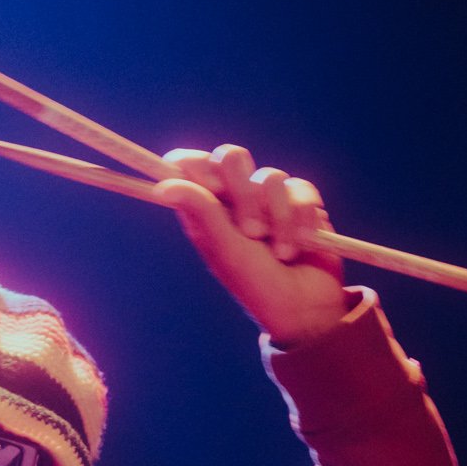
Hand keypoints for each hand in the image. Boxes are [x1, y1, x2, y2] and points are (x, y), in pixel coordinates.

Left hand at [159, 144, 348, 345]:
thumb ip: (200, 211)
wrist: (306, 307)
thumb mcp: (225, 249)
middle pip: (232, 158)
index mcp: (205, 210)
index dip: (198, 166)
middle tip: (252, 233)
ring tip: (283, 253)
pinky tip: (303, 244)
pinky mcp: (299, 203)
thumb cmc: (257, 284)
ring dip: (280, 218)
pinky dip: (303, 219)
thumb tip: (160, 186)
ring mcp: (267, 199)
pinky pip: (301, 188)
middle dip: (247, 196)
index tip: (214, 188)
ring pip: (272, 176)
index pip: (188, 164)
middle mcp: (233, 200)